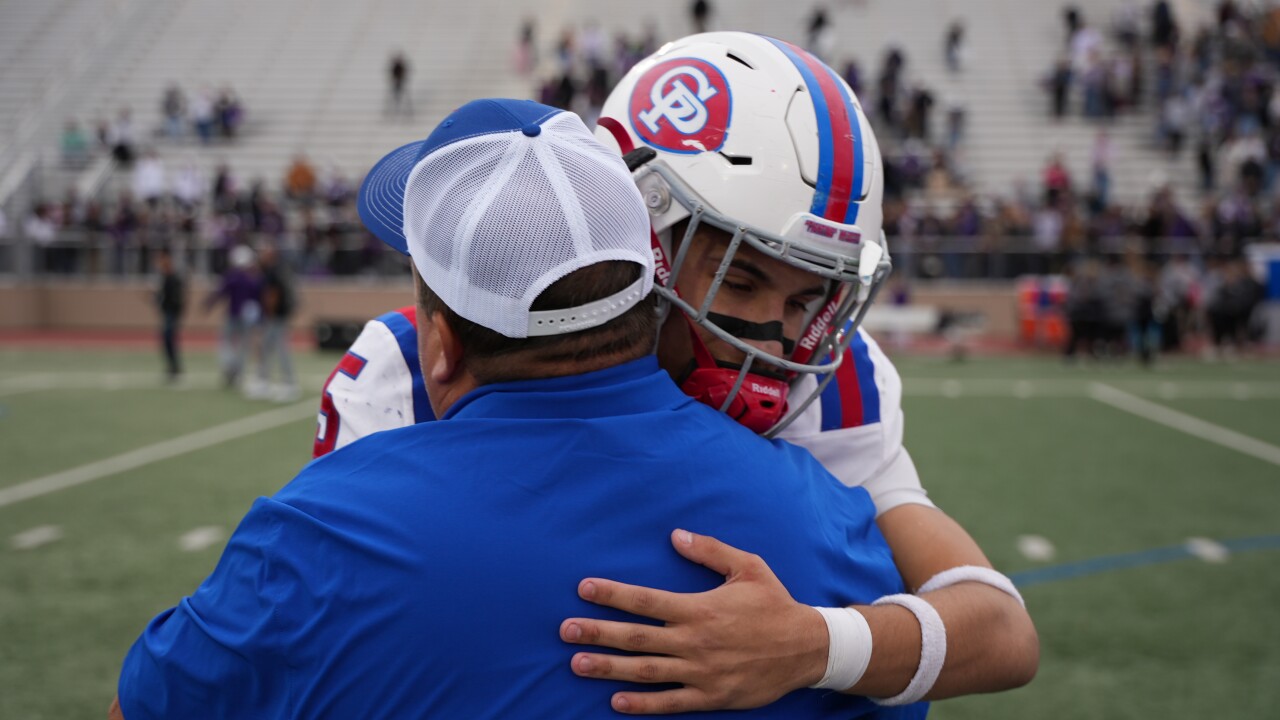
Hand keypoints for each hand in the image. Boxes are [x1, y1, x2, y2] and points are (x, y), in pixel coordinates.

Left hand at [560, 529, 827, 713]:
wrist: (807, 648)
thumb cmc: (775, 604)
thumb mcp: (748, 567)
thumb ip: (709, 551)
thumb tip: (675, 535)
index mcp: (699, 608)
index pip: (645, 600)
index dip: (612, 594)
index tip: (584, 589)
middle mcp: (695, 641)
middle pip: (636, 637)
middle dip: (597, 632)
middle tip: (565, 630)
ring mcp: (701, 671)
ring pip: (646, 670)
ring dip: (609, 668)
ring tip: (577, 663)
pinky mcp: (711, 696)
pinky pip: (671, 702)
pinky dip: (643, 703)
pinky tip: (616, 701)